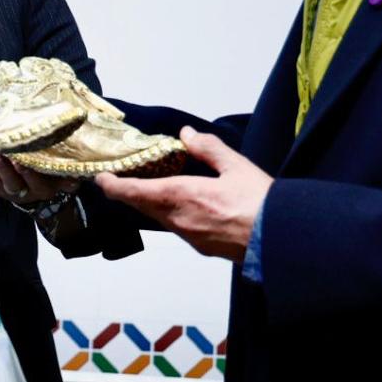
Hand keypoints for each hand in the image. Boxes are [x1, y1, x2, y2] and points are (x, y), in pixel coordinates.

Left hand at [0, 154, 78, 205]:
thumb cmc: (56, 173)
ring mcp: (11, 190)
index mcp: (47, 189)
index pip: (40, 183)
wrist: (41, 188)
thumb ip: (72, 172)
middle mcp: (28, 192)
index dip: (32, 174)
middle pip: (17, 183)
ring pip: (1, 181)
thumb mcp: (66, 175)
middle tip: (3, 156)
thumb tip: (81, 166)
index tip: (25, 163)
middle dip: (9, 170)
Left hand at [95, 128, 270, 261]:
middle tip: (121, 179)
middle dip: (129, 192)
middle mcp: (178, 219)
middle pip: (142, 206)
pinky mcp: (201, 246)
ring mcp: (188, 236)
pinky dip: (169, 213)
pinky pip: (176, 227)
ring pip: (158, 217)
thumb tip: (187, 135)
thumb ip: (208, 148)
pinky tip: (181, 204)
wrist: (280, 241)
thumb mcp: (236, 167)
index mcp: (180, 196)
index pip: (133, 192)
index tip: (101, 179)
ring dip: (150, 203)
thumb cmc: (260, 204)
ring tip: (150, 187)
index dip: (112, 186)